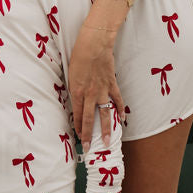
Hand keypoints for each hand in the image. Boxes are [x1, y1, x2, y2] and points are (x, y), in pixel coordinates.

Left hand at [69, 24, 124, 143]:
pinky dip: (120, 110)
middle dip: (88, 135)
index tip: (79, 138)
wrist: (94, 45)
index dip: (78, 127)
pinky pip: (117, 100)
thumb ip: (74, 89)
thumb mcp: (71, 74)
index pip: (77, 115)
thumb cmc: (79, 56)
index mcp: (77, 92)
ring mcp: (102, 91)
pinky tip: (121, 119)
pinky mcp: (112, 84)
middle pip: (89, 119)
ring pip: (104, 114)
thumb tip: (77, 99)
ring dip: (106, 129)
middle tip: (90, 148)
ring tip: (107, 141)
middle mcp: (90, 95)